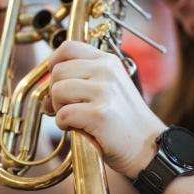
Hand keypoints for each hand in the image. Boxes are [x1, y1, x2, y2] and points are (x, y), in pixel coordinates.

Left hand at [45, 41, 164, 178]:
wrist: (147, 146)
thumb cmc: (124, 121)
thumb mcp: (108, 88)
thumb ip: (81, 80)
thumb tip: (45, 88)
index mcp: (108, 61)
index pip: (68, 47)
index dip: (54, 63)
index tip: (56, 81)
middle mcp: (106, 71)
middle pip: (57, 72)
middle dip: (55, 92)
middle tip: (66, 107)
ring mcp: (104, 91)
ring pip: (57, 91)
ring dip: (59, 108)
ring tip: (74, 118)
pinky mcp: (99, 114)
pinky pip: (63, 114)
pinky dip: (64, 124)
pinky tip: (77, 128)